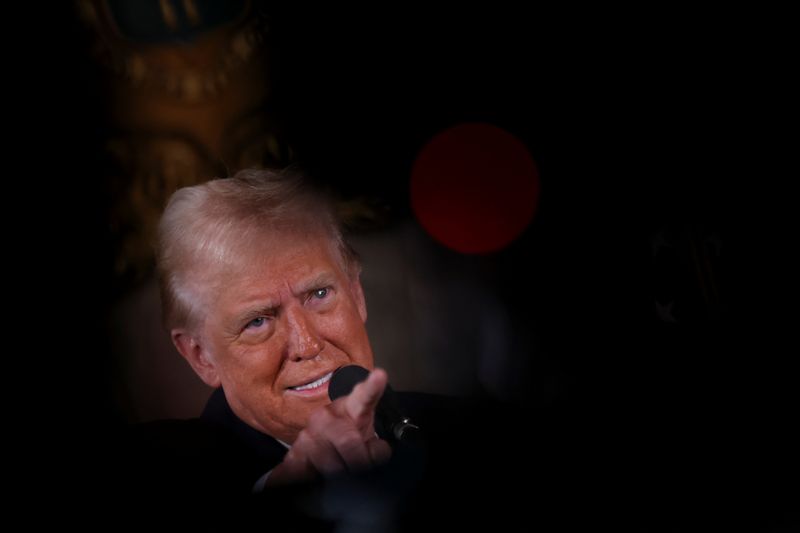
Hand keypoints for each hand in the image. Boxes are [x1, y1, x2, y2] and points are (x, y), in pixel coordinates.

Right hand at [267, 368, 391, 483]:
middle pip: (348, 443)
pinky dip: (314, 480)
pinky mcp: (293, 454)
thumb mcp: (368, 441)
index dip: (372, 387)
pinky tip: (315, 475)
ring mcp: (308, 434)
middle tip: (361, 466)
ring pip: (330, 464)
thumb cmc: (348, 440)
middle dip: (359, 461)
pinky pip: (303, 473)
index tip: (380, 376)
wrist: (318, 450)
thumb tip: (375, 454)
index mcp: (351, 408)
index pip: (364, 396)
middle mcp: (327, 416)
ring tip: (340, 468)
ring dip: (340, 475)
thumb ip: (378, 449)